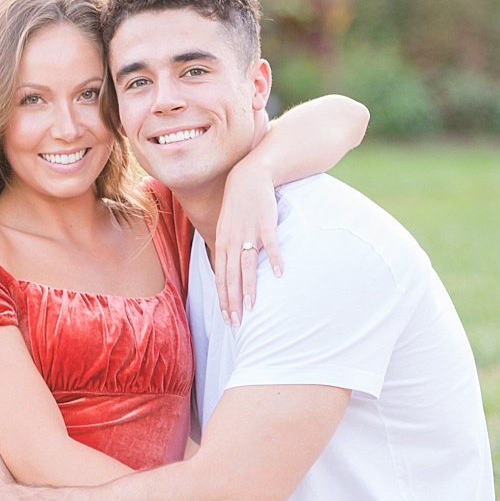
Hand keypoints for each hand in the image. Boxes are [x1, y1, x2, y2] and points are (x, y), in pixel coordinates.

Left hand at [213, 156, 282, 323]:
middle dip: (233, 301)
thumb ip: (227, 248)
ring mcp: (248, 233)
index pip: (220, 277)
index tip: (228, 318)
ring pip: (246, 265)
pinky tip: (279, 275)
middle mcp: (232, 241)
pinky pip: (270, 245)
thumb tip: (228, 269)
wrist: (248, 177)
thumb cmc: (238, 205)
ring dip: (249, 287)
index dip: (223, 299)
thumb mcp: (226, 227)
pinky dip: (274, 260)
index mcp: (222, 243)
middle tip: (237, 322)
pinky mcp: (265, 224)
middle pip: (230, 277)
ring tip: (252, 306)